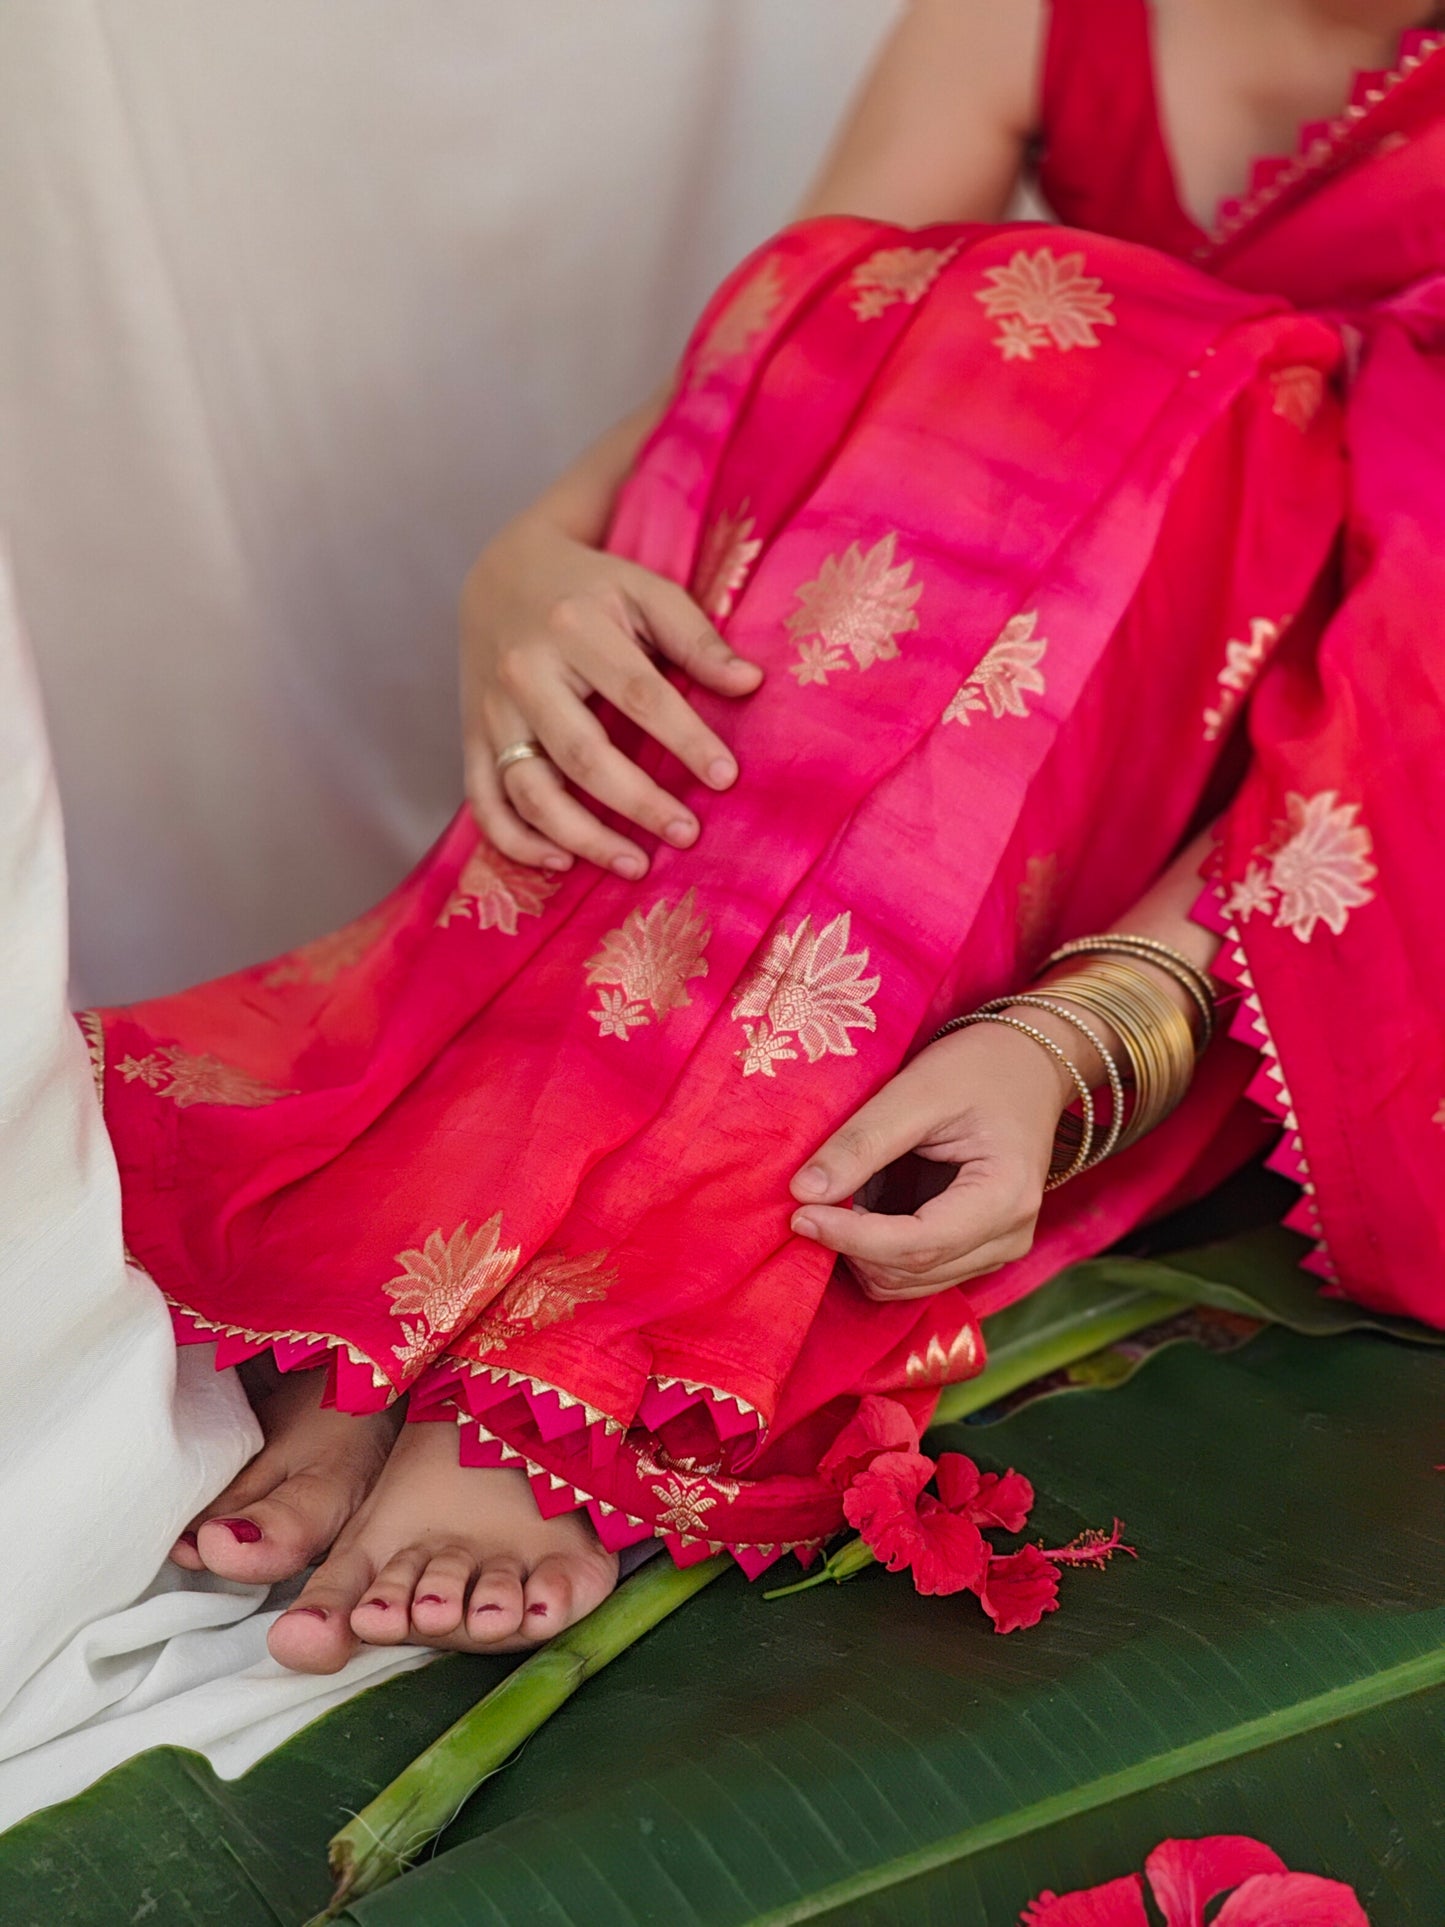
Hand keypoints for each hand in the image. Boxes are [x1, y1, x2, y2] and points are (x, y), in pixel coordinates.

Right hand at [460, 515, 763, 878]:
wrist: (502, 572)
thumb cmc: (590, 588)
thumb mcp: (645, 592)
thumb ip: (695, 638)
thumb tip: (750, 683)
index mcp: (574, 627)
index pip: (638, 694)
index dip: (684, 739)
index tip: (725, 777)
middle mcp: (524, 671)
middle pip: (581, 753)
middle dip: (637, 802)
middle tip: (687, 835)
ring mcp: (491, 710)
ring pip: (529, 789)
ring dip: (582, 838)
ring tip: (634, 865)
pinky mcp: (470, 737)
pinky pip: (484, 801)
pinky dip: (516, 841)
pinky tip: (562, 863)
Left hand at [788, 1017, 1073, 1300]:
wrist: (1026, 1066)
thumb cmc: (977, 1068)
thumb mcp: (917, 1091)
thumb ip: (862, 1143)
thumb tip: (803, 1192)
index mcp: (1006, 1196)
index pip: (917, 1243)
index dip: (851, 1237)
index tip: (799, 1213)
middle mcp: (1009, 1237)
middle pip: (911, 1271)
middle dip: (851, 1246)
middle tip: (810, 1201)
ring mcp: (997, 1250)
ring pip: (908, 1283)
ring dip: (860, 1253)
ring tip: (838, 1200)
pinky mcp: (978, 1251)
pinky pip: (915, 1273)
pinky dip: (876, 1252)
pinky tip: (861, 1211)